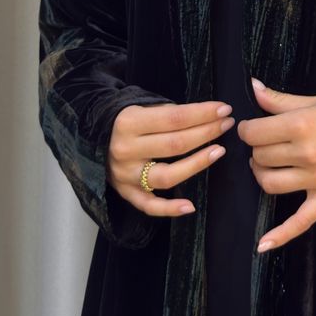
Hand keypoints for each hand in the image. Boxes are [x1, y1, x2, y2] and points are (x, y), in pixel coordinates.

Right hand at [107, 99, 236, 216]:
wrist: (88, 137)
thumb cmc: (124, 120)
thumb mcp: (139, 107)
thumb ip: (166, 113)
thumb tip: (204, 115)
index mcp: (128, 122)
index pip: (174, 118)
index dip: (202, 114)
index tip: (224, 109)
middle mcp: (126, 150)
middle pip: (175, 144)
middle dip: (206, 133)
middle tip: (227, 125)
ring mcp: (126, 175)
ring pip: (167, 175)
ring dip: (197, 164)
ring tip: (219, 151)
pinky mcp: (126, 193)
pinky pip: (149, 205)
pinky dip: (170, 208)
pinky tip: (190, 206)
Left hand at [238, 77, 315, 252]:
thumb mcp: (315, 100)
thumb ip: (280, 99)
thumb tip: (252, 87)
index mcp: (300, 126)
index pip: (254, 133)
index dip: (248, 129)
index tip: (253, 127)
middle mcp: (305, 155)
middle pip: (260, 157)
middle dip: (258, 148)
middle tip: (267, 141)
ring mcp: (315, 180)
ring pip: (269, 184)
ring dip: (262, 174)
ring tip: (267, 165)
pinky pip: (300, 221)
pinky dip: (281, 235)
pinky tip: (262, 245)